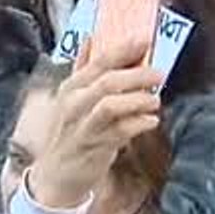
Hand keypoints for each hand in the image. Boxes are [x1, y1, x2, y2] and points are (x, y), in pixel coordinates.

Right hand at [27, 38, 163, 208]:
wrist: (55, 175)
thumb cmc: (70, 133)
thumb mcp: (71, 98)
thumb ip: (83, 69)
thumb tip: (90, 38)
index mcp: (71, 87)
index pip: (98, 61)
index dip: (123, 49)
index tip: (145, 39)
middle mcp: (75, 103)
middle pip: (108, 81)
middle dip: (137, 74)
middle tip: (159, 73)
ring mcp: (83, 125)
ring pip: (111, 105)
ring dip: (138, 99)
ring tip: (155, 100)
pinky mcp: (94, 147)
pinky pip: (119, 132)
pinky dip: (138, 124)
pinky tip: (151, 121)